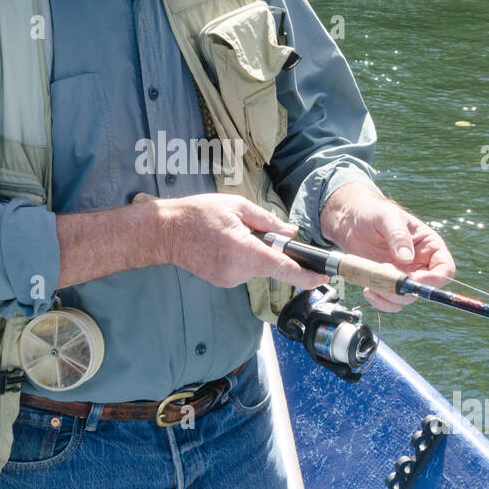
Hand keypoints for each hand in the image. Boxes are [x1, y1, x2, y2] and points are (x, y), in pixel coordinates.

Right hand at [157, 194, 327, 291]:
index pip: (284, 269)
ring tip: (231, 235)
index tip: (323, 278)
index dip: (307, 276)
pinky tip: (224, 245)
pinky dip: (242, 258)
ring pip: (257, 267)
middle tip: (251, 230)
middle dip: (271, 250)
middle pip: (271, 265)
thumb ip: (268, 221)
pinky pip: (243, 270)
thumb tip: (292, 232)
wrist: (165, 232)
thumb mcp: (237, 207)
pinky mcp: (223, 282)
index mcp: (246, 251)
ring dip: (254, 253)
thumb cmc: (198, 214)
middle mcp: (239, 271)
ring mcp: (230, 280)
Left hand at [320, 181, 454, 311]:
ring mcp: (404, 275)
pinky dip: (380, 301)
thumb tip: (407, 258)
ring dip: (390, 296)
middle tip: (384, 275)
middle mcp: (420, 264)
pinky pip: (391, 302)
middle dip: (406, 289)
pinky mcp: (387, 283)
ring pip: (407, 298)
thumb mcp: (387, 217)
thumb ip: (398, 236)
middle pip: (426, 289)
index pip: (445, 269)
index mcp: (429, 245)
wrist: (351, 220)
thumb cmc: (373, 212)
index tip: (413, 280)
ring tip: (372, 281)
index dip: (434, 280)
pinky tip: (367, 289)